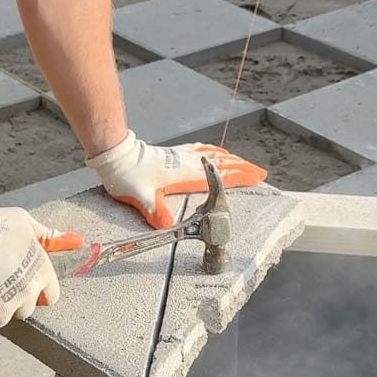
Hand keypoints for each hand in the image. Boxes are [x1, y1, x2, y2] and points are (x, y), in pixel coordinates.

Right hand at [0, 200, 83, 331]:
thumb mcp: (24, 223)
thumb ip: (48, 235)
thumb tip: (73, 240)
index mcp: (41, 271)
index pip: (51, 295)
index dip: (39, 291)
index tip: (24, 285)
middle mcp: (27, 292)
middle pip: (26, 309)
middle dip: (15, 300)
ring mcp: (5, 307)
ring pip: (3, 318)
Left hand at [87, 132, 266, 229]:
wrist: (117, 156)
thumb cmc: (128, 176)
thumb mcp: (140, 197)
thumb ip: (154, 211)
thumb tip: (165, 226)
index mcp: (185, 174)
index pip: (219, 175)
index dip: (240, 176)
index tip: (256, 177)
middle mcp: (187, 162)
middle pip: (223, 163)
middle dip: (243, 167)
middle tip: (260, 172)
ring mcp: (181, 156)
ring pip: (213, 155)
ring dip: (231, 159)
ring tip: (243, 163)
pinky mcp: (174, 153)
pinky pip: (200, 149)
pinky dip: (213, 151)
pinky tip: (216, 152)